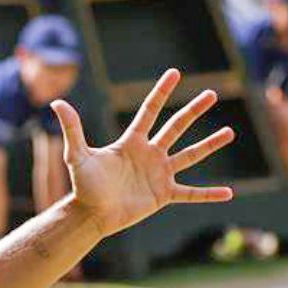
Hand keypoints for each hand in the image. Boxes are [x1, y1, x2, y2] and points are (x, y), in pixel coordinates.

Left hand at [54, 68, 235, 237]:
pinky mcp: (163, 194)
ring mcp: (159, 173)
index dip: (161, 92)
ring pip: (190, 155)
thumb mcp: (78, 155)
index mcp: (132, 142)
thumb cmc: (83, 185)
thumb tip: (57, 102)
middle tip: (211, 93)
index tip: (175, 73)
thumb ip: (73, 129)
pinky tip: (229, 193)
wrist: (90, 215)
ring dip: (210, 144)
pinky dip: (209, 194)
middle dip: (193, 110)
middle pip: (176, 127)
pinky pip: (191, 193)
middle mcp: (149, 154)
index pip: (150, 111)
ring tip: (230, 132)